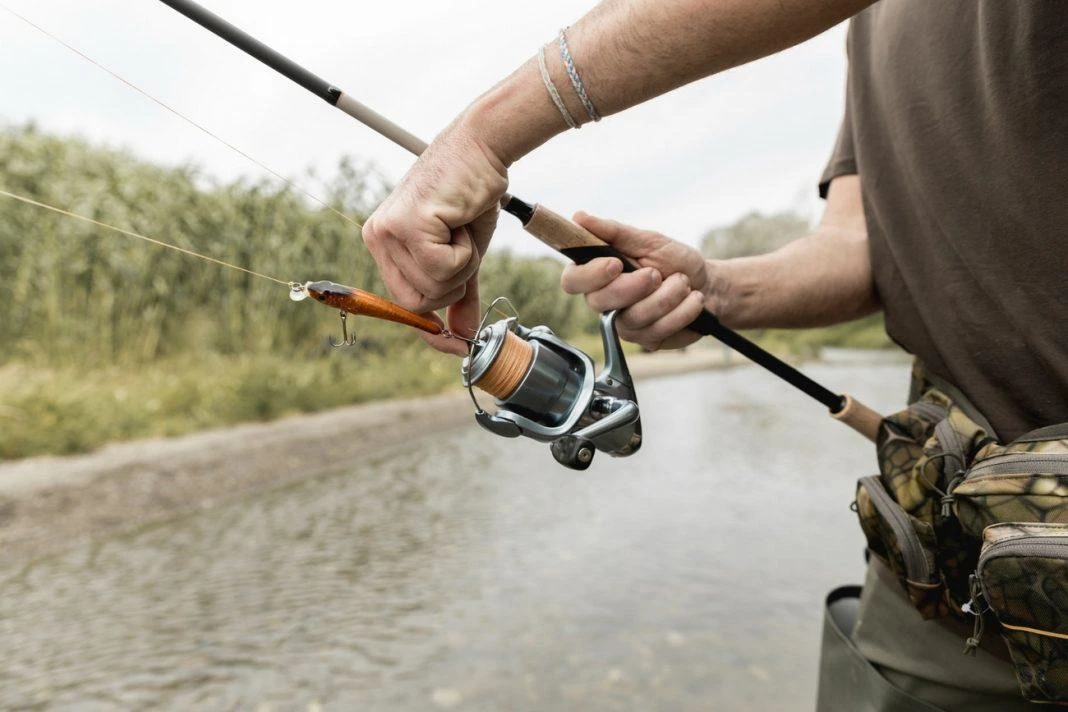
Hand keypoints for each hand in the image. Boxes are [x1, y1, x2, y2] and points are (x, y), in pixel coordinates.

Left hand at [362, 118, 508, 355]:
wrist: (482, 150)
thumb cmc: (471, 196)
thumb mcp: (464, 255)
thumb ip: (458, 295)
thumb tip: (464, 337)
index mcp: (383, 243)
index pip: (404, 304)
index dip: (432, 325)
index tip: (458, 343)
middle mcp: (377, 237)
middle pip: (415, 304)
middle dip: (450, 289)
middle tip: (462, 252)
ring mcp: (388, 231)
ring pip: (431, 288)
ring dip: (461, 266)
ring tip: (460, 229)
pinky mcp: (407, 225)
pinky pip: (442, 268)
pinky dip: (464, 254)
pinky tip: (458, 221)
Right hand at [560, 213, 710, 350]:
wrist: (708, 285)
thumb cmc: (673, 261)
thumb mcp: (648, 240)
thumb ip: (613, 232)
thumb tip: (579, 218)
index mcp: (598, 273)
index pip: (572, 280)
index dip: (590, 274)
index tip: (616, 263)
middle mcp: (606, 301)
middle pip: (599, 301)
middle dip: (633, 286)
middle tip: (657, 273)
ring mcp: (625, 323)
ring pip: (633, 316)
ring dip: (666, 296)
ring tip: (683, 283)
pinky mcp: (646, 339)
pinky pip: (657, 330)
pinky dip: (681, 311)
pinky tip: (692, 300)